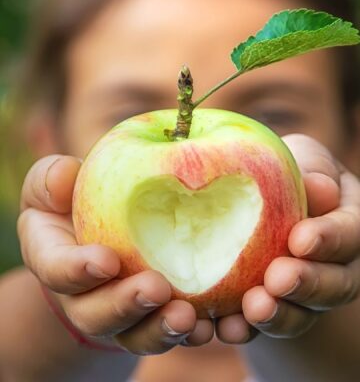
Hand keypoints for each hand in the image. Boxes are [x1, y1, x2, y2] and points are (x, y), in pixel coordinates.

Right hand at [17, 155, 213, 353]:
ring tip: (187, 316)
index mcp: (56, 260)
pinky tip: (210, 325)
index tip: (107, 261)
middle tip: (156, 288)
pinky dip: (190, 333)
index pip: (56, 270)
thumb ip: (52, 179)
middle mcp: (83, 296)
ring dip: (160, 329)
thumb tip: (64, 174)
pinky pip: (167, 332)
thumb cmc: (79, 205)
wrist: (101, 236)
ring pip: (134, 334)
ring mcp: (119, 312)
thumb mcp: (56, 183)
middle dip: (125, 305)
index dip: (77, 270)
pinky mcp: (150, 316)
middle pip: (95, 314)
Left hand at [216, 134, 359, 342]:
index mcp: (344, 225)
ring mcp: (302, 292)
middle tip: (277, 279)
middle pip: (333, 284)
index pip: (349, 234)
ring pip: (301, 313)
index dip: (329, 239)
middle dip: (306, 284)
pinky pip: (262, 324)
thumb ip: (312, 171)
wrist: (259, 202)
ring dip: (278, 314)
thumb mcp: (300, 159)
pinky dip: (245, 328)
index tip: (301, 239)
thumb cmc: (283, 174)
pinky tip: (226, 327)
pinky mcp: (270, 305)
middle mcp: (332, 265)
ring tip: (253, 309)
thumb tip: (318, 188)